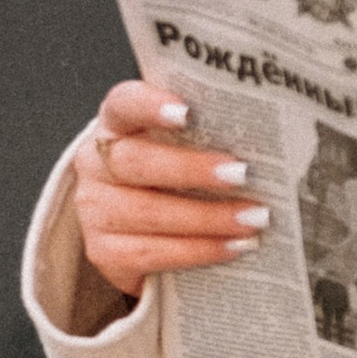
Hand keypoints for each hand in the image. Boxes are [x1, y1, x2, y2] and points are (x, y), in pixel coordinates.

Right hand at [66, 81, 268, 331]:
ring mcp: (94, 211)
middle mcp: (96, 164)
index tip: (187, 112)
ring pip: (148, 213)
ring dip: (208, 217)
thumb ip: (203, 132)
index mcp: (116, 125)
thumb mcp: (178, 146)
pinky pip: (152, 253)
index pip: (123, 104)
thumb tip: (262, 135)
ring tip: (254, 217)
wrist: (137, 227)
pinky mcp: (103, 253)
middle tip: (242, 173)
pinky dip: (199, 250)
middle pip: (137, 162)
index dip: (150, 106)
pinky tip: (234, 246)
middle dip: (193, 170)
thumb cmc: (169, 175)